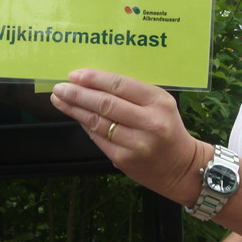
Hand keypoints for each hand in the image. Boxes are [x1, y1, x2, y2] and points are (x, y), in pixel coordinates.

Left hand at [49, 69, 207, 203]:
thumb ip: (133, 94)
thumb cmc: (168, 130)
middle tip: (60, 87)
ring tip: (60, 100)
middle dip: (77, 94)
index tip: (75, 75)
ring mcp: (136, 143)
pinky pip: (98, 138)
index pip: (120, 85)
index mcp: (158, 102)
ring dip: (74, 109)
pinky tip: (75, 116)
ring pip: (97, 122)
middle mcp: (149, 123)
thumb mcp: (160, 104)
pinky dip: (84, 125)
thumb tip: (94, 83)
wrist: (181, 167)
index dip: (94, 79)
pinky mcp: (124, 159)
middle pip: (105, 104)